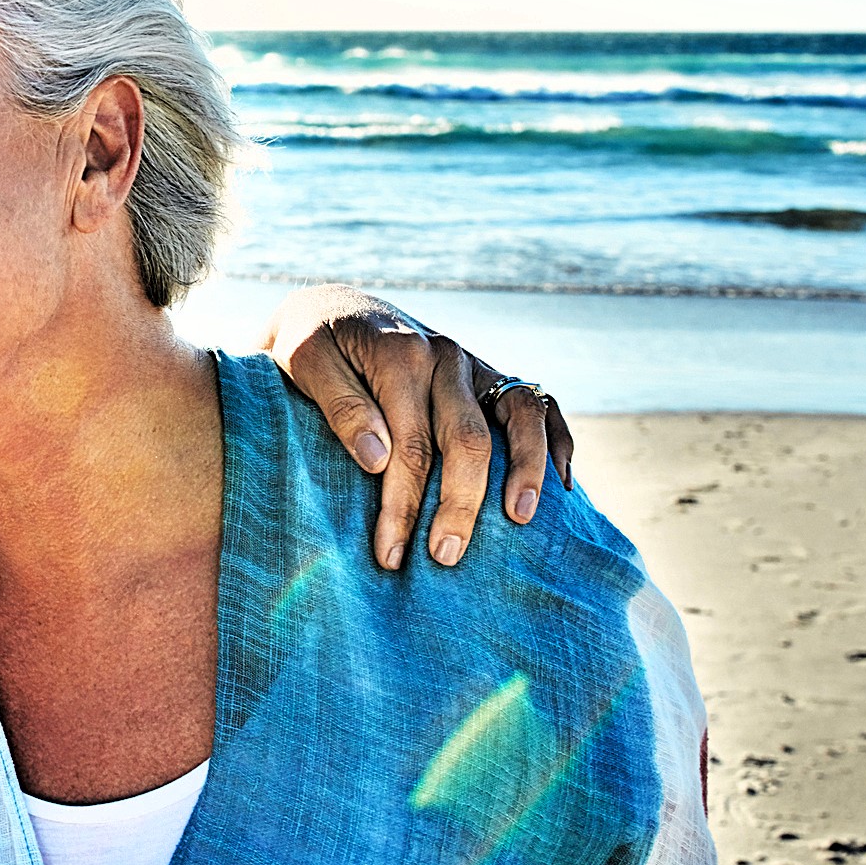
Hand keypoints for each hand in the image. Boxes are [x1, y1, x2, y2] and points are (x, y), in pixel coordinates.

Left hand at [261, 285, 573, 570]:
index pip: (411, 444)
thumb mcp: (305, 361)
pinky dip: (557, 441)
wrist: (334, 307)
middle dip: (459, 505)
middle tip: (444, 558)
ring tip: (519, 520)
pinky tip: (561, 487)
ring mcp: (474, 364)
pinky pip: (538, 403)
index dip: (402, 505)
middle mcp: (446, 355)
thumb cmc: (311, 342)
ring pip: (520, 415)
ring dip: (525, 470)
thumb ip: (340, 405)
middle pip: (466, 439)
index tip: (390, 555)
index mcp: (401, 354)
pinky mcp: (490, 374)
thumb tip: (379, 459)